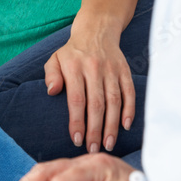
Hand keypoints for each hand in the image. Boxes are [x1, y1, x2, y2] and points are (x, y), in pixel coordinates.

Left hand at [44, 30, 134, 153]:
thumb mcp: (54, 59)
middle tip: (93, 150)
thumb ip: (51, 75)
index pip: (76, 99)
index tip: (77, 140)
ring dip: (112, 125)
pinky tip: (125, 126)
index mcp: (74, 67)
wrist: (96, 30)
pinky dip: (129, 109)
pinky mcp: (124, 70)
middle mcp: (94, 68)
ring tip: (108, 144)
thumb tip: (52, 91)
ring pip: (114, 101)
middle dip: (95, 129)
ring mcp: (111, 70)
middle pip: (96, 104)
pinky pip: (129, 92)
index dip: (77, 121)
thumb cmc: (72, 53)